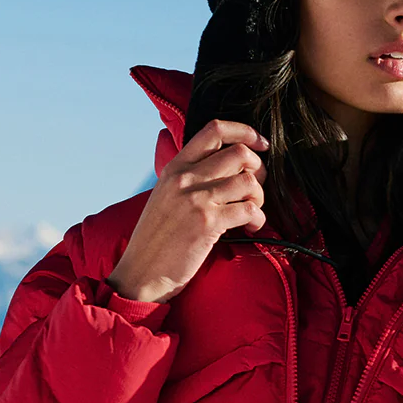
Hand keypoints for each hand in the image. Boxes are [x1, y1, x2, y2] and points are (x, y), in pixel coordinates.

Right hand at [106, 119, 268, 302]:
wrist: (142, 272)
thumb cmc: (157, 240)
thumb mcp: (165, 196)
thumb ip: (188, 178)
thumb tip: (224, 167)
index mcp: (175, 167)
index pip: (215, 130)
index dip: (245, 132)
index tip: (260, 144)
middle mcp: (185, 178)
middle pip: (240, 153)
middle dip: (259, 169)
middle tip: (257, 189)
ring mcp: (196, 200)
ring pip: (249, 181)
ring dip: (260, 196)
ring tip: (253, 211)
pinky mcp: (208, 224)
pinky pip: (248, 209)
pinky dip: (258, 218)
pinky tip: (252, 227)